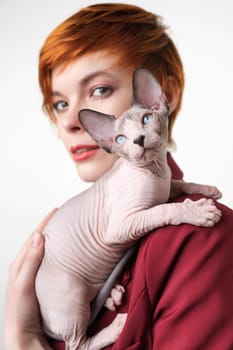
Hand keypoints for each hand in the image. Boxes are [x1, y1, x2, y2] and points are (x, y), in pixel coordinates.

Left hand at [4, 209, 56, 349]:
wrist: (23, 333)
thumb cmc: (20, 311)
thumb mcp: (23, 284)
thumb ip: (31, 260)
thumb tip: (38, 237)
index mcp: (19, 264)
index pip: (34, 237)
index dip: (45, 223)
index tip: (55, 211)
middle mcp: (26, 266)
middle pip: (39, 241)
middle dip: (49, 227)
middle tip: (62, 217)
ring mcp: (33, 273)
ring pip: (44, 250)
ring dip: (53, 239)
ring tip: (64, 230)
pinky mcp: (41, 281)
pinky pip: (48, 261)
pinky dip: (56, 252)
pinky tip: (63, 252)